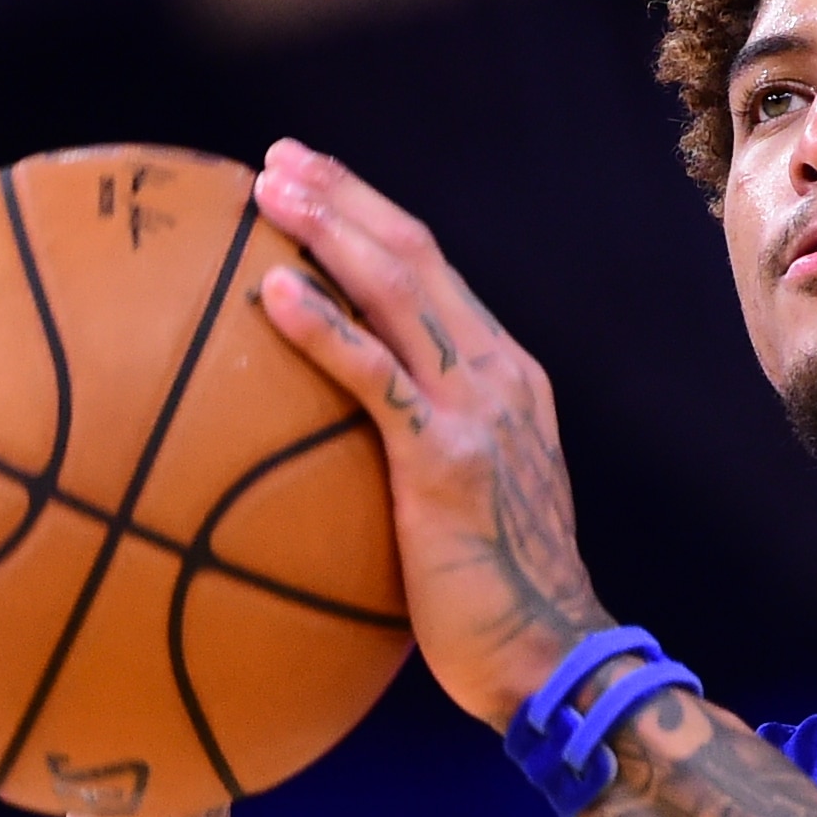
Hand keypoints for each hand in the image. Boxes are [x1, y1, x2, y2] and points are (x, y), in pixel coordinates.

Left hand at [248, 139, 611, 725]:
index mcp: (504, 376)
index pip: (433, 273)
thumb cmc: (490, 600)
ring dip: (329, 228)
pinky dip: (323, 325)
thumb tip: (341, 449)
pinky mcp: (445, 459)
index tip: (315, 183)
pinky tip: (271, 292)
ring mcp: (477, 411)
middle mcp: (498, 374)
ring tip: (268, 190)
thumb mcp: (463, 503)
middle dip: (344, 196)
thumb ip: (420, 454)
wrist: (548, 657)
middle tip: (278, 159)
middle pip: (414, 255)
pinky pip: (374, 376)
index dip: (372, 218)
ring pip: (397, 288)